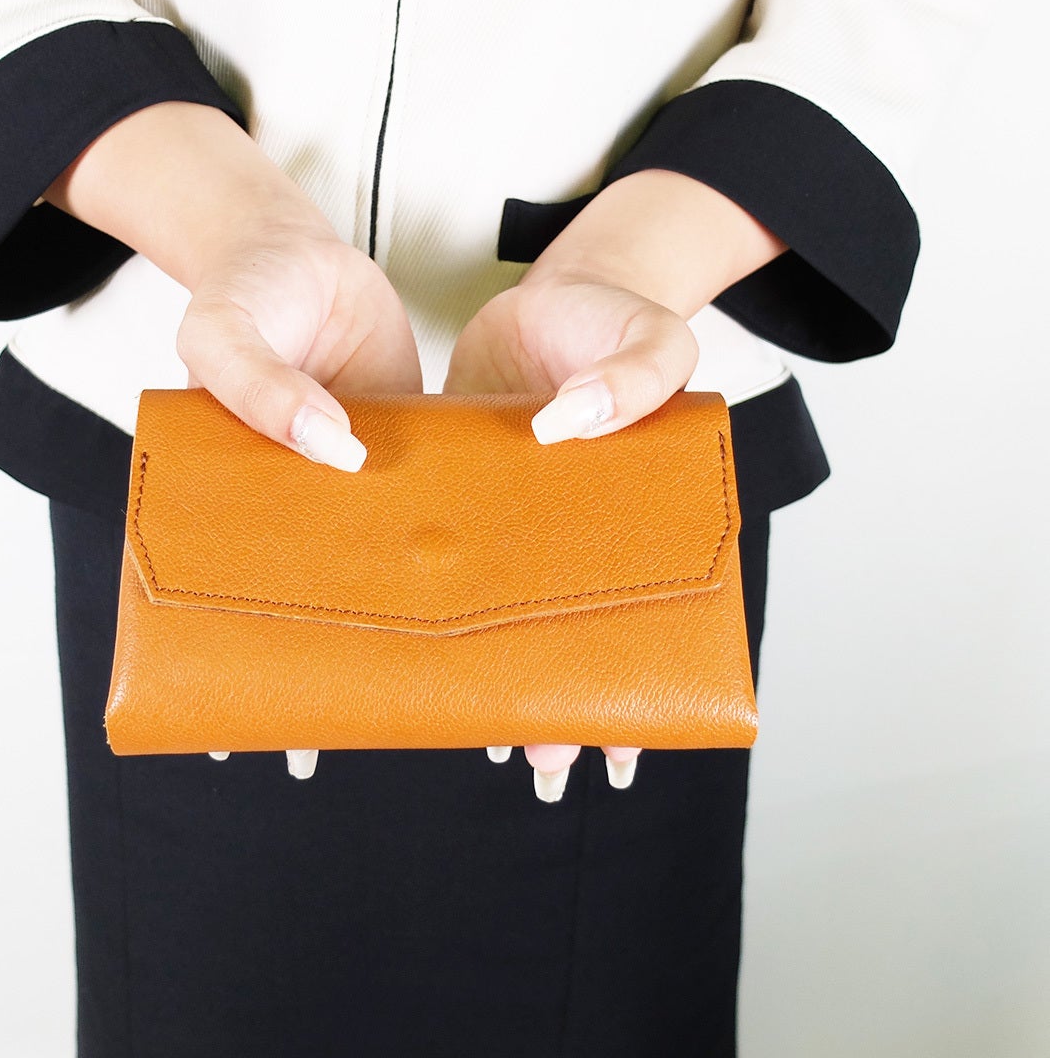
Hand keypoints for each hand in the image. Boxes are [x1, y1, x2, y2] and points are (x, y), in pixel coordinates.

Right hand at [43, 100, 423, 780]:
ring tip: (470, 692)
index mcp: (252, 504)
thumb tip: (338, 455)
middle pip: (334, 614)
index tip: (298, 750)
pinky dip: (463, 552)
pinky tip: (503, 594)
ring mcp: (365, 486)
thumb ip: (265, 393)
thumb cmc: (243, 292)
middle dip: (360, 681)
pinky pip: (439, 510)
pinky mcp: (414, 451)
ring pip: (396, 574)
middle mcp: (309, 511)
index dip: (272, 684)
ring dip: (428, 627)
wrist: (299, 247)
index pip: (257, 617)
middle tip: (408, 738)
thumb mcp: (224, 335)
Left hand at [442, 267, 698, 798]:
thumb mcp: (653, 340)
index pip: (636, 624)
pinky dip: (427, 599)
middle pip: (562, 636)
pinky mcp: (453, 493)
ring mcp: (506, 522)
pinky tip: (404, 638)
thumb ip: (633, 381)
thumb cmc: (614, 321)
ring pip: (495, 614)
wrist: (547, 297)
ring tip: (469, 728)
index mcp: (628, 518)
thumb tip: (566, 428)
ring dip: (484, 670)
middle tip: (536, 760)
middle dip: (552, 703)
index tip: (615, 747)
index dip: (631, 688)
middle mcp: (565, 536)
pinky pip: (440, 556)